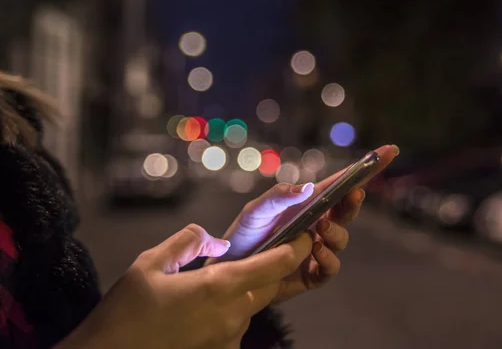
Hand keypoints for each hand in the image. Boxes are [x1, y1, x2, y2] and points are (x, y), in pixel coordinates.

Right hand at [56, 224, 312, 348]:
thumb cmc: (126, 311)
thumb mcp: (150, 263)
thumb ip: (188, 242)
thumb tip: (215, 241)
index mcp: (219, 288)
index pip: (276, 265)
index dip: (297, 247)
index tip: (306, 233)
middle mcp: (232, 316)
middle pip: (270, 285)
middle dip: (274, 267)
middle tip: (265, 250)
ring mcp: (229, 338)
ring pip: (252, 305)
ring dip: (246, 290)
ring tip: (215, 282)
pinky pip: (235, 324)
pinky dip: (229, 310)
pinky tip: (200, 309)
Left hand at [209, 144, 398, 301]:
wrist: (230, 273)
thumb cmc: (242, 236)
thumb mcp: (255, 211)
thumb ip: (278, 197)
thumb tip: (307, 187)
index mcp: (306, 204)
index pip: (340, 183)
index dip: (365, 168)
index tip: (389, 150)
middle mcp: (316, 224)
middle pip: (346, 210)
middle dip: (353, 202)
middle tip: (352, 195)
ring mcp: (317, 249)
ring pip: (341, 240)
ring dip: (336, 235)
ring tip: (319, 233)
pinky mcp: (311, 273)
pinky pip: (330, 269)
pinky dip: (328, 262)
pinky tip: (315, 255)